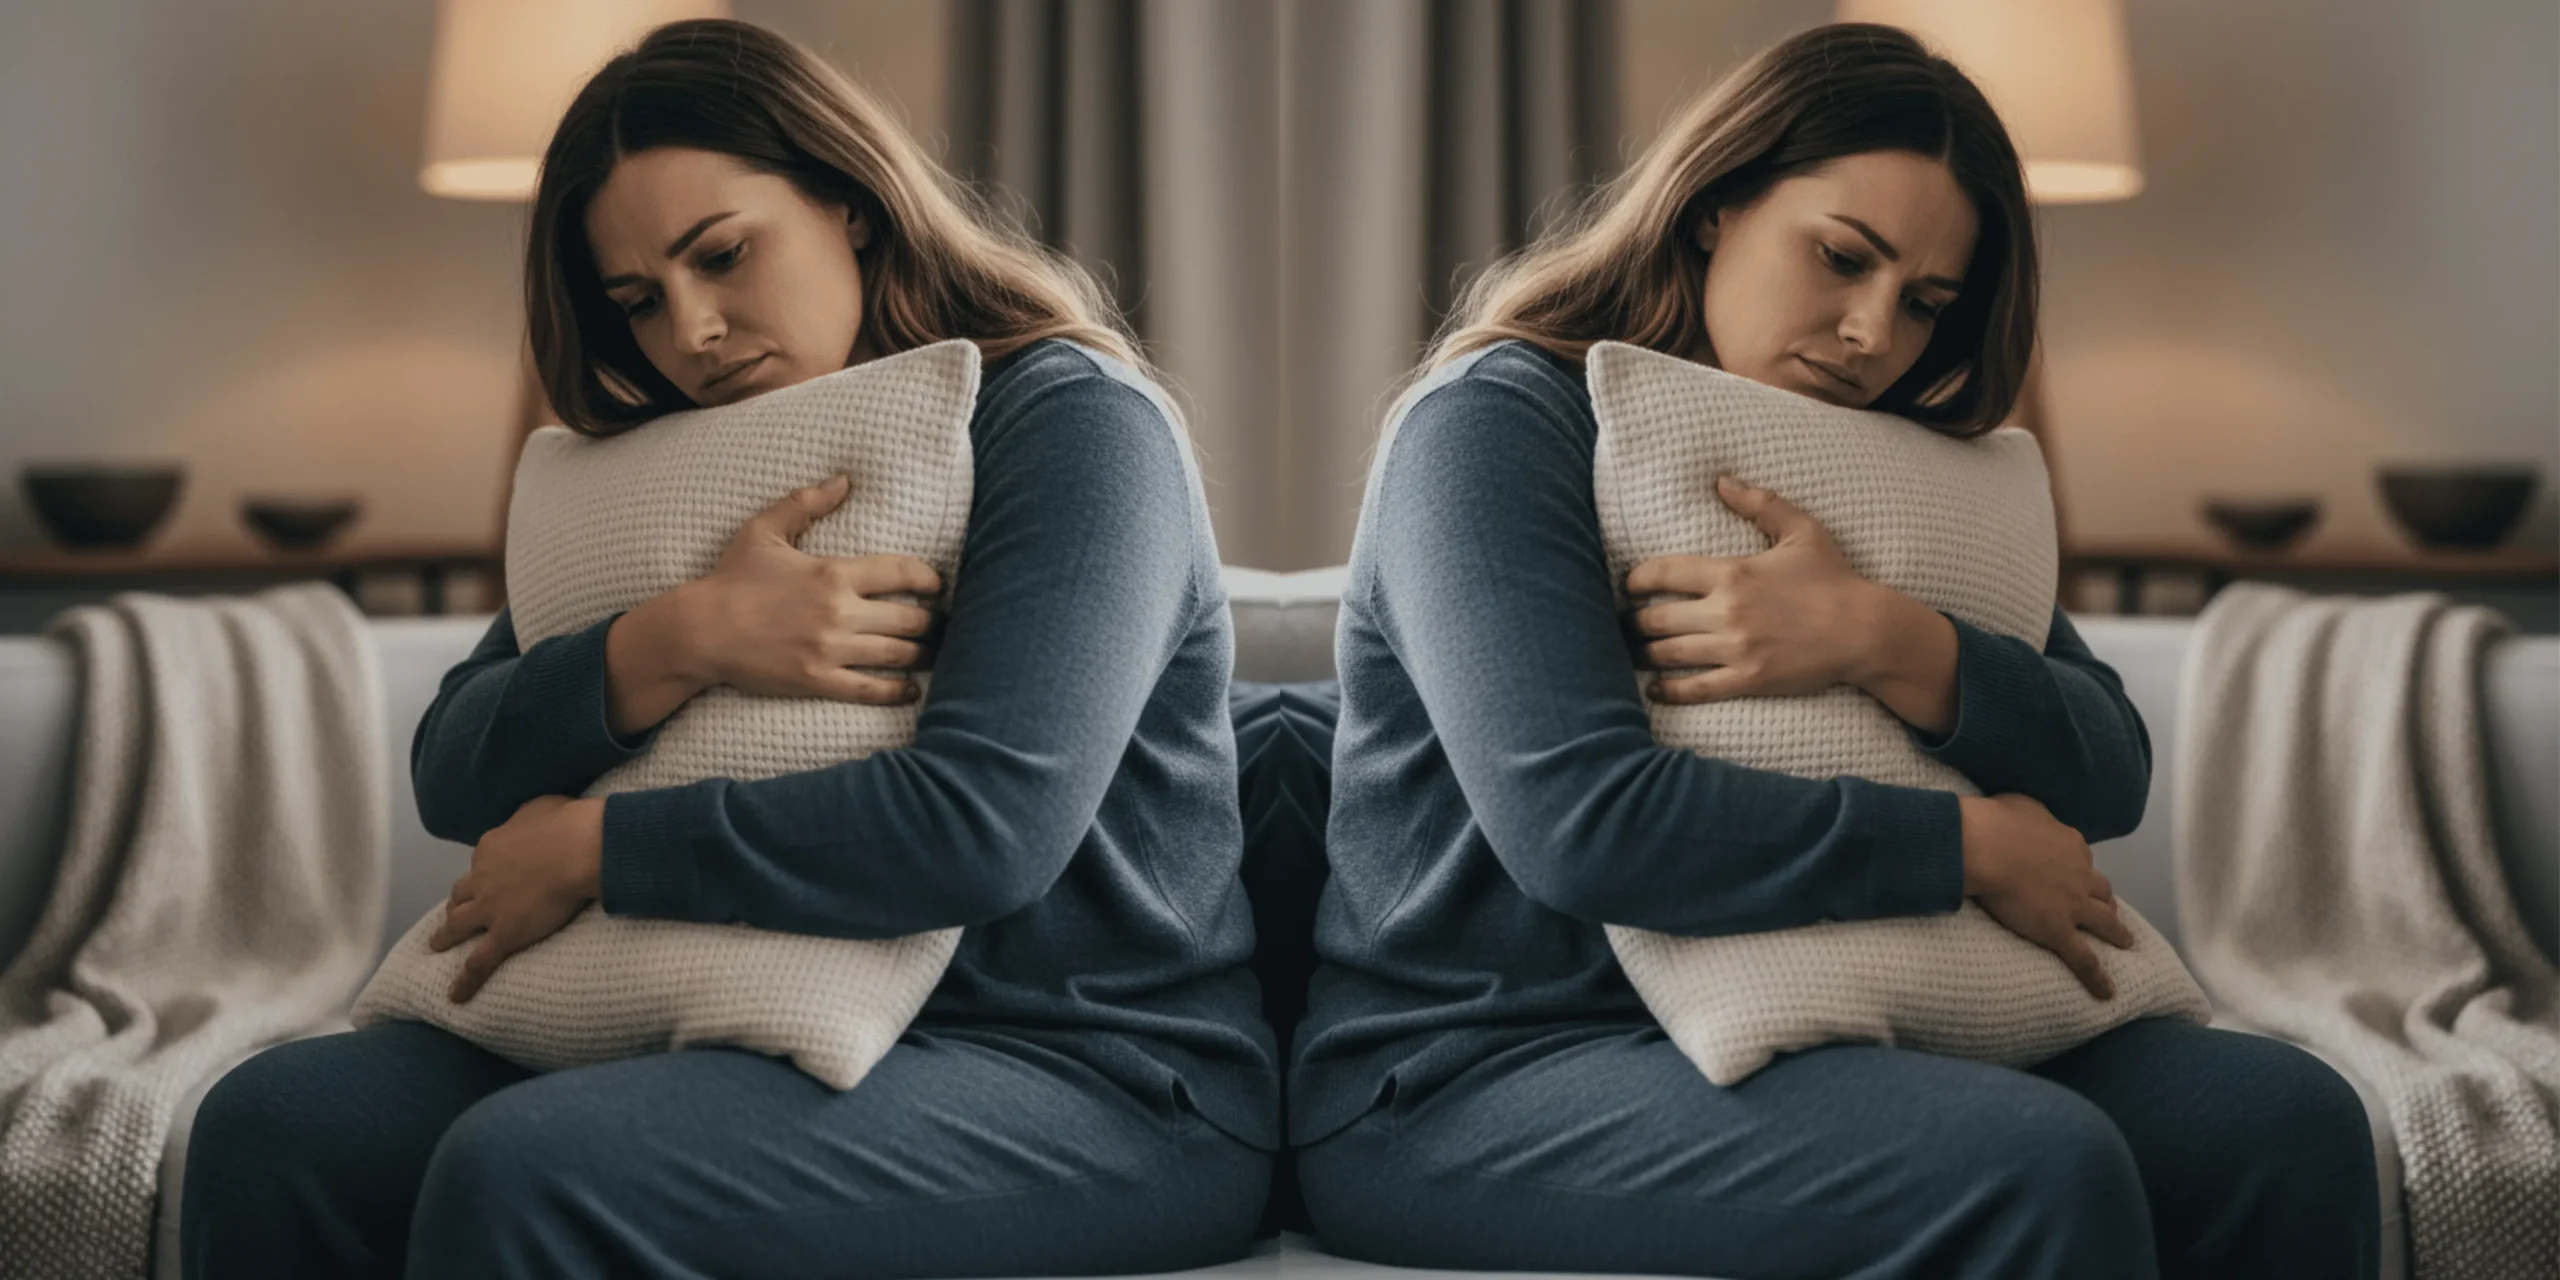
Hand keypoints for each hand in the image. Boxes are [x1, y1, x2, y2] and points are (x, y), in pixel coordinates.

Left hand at [429, 795, 604, 1003]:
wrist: (576, 849)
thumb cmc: (566, 824)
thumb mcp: (540, 807)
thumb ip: (526, 817)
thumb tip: (530, 822)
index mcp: (489, 848)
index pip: (481, 862)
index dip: (485, 871)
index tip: (494, 876)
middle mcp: (481, 878)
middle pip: (460, 893)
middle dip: (456, 903)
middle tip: (456, 912)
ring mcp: (489, 909)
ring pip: (456, 925)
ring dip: (445, 934)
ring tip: (438, 944)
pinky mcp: (503, 935)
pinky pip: (478, 963)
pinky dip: (464, 981)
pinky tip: (455, 996)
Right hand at [689, 474, 945, 702]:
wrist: (700, 630)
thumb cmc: (731, 579)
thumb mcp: (764, 531)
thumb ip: (806, 503)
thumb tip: (843, 480)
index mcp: (833, 573)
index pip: (901, 573)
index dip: (929, 579)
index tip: (938, 585)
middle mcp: (839, 612)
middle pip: (909, 619)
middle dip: (933, 622)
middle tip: (943, 624)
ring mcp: (830, 649)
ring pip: (897, 654)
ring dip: (923, 655)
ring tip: (935, 654)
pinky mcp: (818, 681)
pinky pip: (869, 689)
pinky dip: (897, 690)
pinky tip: (911, 689)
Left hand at [1626, 474, 1880, 702]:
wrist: (1864, 630)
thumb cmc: (1834, 579)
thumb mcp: (1801, 531)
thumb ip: (1760, 503)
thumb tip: (1722, 481)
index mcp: (1732, 573)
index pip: (1663, 573)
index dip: (1636, 579)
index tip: (1628, 585)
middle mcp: (1726, 611)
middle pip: (1656, 619)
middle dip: (1633, 621)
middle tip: (1625, 623)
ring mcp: (1734, 648)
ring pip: (1668, 654)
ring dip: (1643, 654)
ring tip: (1633, 652)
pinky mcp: (1747, 679)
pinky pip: (1695, 688)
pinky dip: (1668, 690)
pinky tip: (1654, 689)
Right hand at [1959, 792, 2136, 1000]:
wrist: (1987, 846)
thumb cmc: (1998, 822)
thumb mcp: (2023, 805)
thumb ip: (2037, 815)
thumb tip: (2034, 819)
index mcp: (2072, 845)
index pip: (2081, 859)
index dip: (2079, 869)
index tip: (2072, 875)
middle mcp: (2080, 875)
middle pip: (2101, 890)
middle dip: (2106, 901)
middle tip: (2108, 911)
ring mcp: (2073, 905)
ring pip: (2105, 922)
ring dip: (2117, 932)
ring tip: (2125, 941)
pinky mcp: (2059, 931)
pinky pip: (2084, 959)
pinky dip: (2098, 977)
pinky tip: (2107, 992)